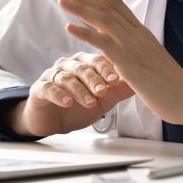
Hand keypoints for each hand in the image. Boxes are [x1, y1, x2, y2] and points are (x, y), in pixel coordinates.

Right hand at [8, 52, 134, 137]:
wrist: (53, 121)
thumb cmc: (79, 106)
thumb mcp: (103, 100)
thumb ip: (120, 90)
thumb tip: (142, 82)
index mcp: (85, 63)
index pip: (98, 61)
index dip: (108, 69)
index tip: (118, 80)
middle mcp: (69, 65)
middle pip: (83, 67)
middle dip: (95, 79)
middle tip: (104, 91)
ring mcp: (53, 75)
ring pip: (67, 78)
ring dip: (79, 90)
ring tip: (89, 102)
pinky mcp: (39, 88)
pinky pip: (48, 88)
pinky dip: (59, 95)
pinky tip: (67, 102)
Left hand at [57, 0, 182, 130]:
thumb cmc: (174, 87)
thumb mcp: (153, 62)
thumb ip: (139, 54)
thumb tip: (127, 54)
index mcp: (142, 33)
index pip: (118, 5)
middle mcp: (137, 34)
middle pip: (108, 6)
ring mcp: (133, 46)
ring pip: (103, 19)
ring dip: (81, 7)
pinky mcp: (129, 62)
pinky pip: (103, 43)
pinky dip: (85, 33)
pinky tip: (69, 27)